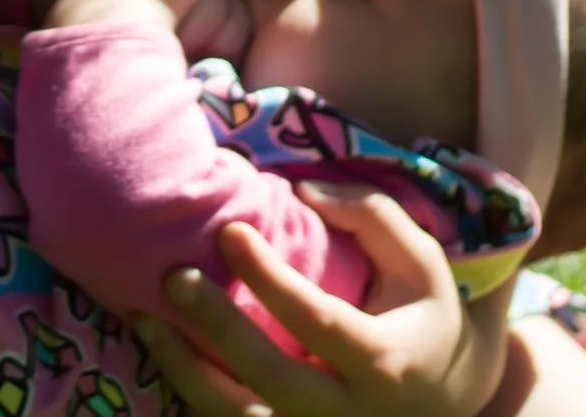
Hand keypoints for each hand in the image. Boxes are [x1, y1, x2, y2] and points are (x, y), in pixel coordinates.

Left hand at [133, 183, 502, 416]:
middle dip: (216, 327)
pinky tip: (161, 354)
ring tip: (143, 320)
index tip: (229, 231)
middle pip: (270, 378)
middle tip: (174, 276)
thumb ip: (371, 215)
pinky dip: (192, 396)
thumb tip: (303, 190)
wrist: (442, 398)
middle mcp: (348, 411)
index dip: (269, 278)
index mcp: (385, 361)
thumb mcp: (419, 261)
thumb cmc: (421, 316)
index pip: (317, 321)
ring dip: (185, 371)